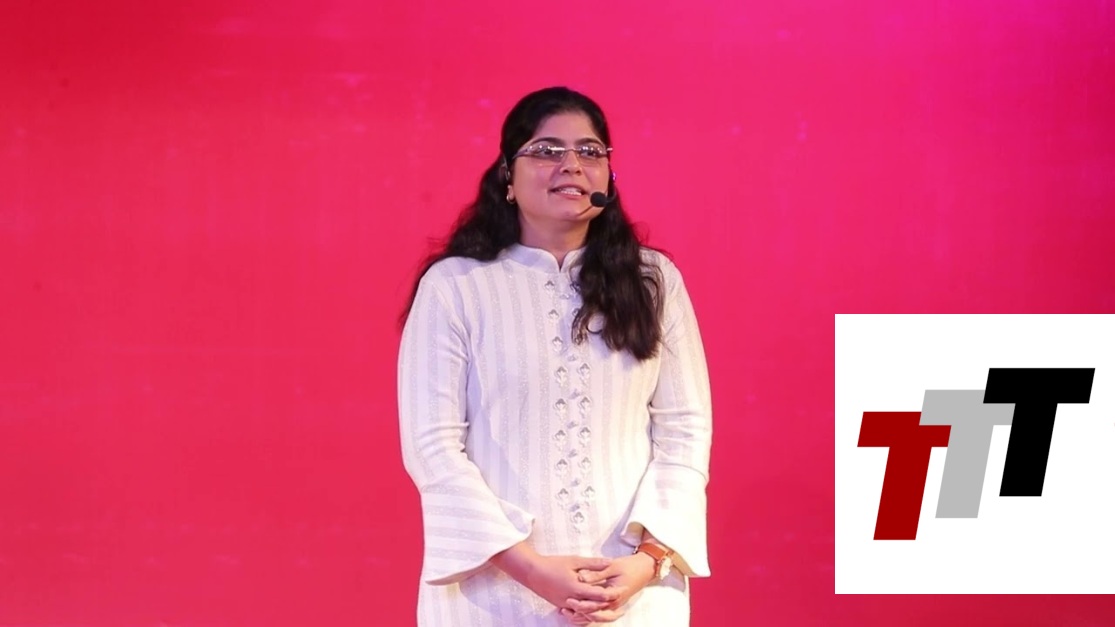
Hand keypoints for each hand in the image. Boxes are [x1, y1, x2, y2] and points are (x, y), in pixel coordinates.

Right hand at [492, 544, 618, 613]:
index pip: (600, 594)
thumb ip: (593, 563)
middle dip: (610, 603)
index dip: (613, 592)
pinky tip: (594, 608)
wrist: (532, 572)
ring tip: (610, 603)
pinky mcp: (561, 606)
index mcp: (577, 588)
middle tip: (620, 597)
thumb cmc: (553, 564)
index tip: (623, 588)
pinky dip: (587, 611)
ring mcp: (566, 605)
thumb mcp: (574, 560)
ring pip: (587, 612)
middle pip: (596, 606)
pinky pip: (577, 612)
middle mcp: (572, 600)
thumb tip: (610, 561)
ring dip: (600, 609)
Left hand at [560, 553, 656, 623]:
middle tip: (563, 608)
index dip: (580, 605)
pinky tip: (575, 611)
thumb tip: (580, 577)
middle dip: (578, 613)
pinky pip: (598, 614)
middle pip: (593, 615)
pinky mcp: (611, 604)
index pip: (594, 606)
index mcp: (613, 596)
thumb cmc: (629, 566)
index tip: (568, 600)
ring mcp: (613, 606)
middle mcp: (613, 604)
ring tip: (566, 612)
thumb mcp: (612, 566)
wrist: (644, 569)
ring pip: (595, 618)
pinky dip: (587, 615)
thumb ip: (596, 572)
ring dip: (581, 617)